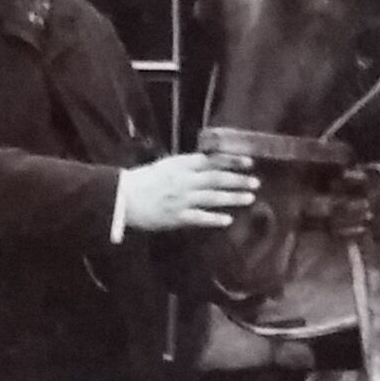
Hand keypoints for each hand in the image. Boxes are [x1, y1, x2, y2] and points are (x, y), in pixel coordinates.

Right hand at [118, 147, 258, 237]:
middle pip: (217, 179)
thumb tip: (210, 164)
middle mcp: (185, 180)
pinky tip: (228, 220)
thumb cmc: (143, 180)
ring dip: (233, 198)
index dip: (232, 161)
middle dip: (238, 180)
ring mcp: (182, 199)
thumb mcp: (167, 166)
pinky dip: (215, 218)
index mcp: (181, 164)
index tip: (249, 161)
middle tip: (256, 182)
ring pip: (213, 197)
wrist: (123, 198)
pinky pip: (200, 217)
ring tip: (250, 198)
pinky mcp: (177, 216)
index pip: (212, 160)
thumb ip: (188, 166)